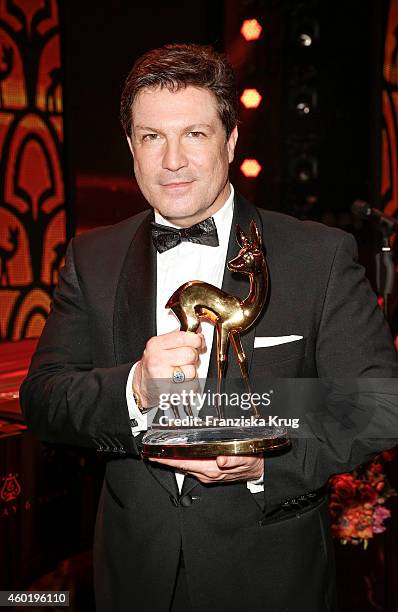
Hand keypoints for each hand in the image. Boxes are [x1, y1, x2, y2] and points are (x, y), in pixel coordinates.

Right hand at [133, 329, 205, 407]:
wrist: (143, 387)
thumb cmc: (156, 366)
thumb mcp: (163, 347)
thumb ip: (180, 338)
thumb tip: (198, 334)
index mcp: (156, 345)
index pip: (183, 337)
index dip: (196, 340)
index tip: (198, 343)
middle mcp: (157, 359)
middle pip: (190, 354)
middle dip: (193, 358)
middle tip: (186, 361)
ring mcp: (161, 376)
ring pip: (192, 371)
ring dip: (191, 374)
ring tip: (181, 374)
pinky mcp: (168, 391)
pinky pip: (191, 386)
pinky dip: (190, 386)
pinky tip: (180, 384)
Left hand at [148, 455, 263, 483]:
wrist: (260, 470)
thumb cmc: (253, 461)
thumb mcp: (246, 457)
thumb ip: (234, 459)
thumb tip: (221, 459)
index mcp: (212, 469)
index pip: (185, 463)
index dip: (168, 460)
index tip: (155, 456)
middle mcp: (207, 474)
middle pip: (181, 465)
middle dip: (166, 460)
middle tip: (151, 452)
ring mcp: (208, 475)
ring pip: (185, 467)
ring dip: (173, 461)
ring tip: (160, 453)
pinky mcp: (210, 473)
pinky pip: (192, 467)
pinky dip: (182, 461)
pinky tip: (178, 456)